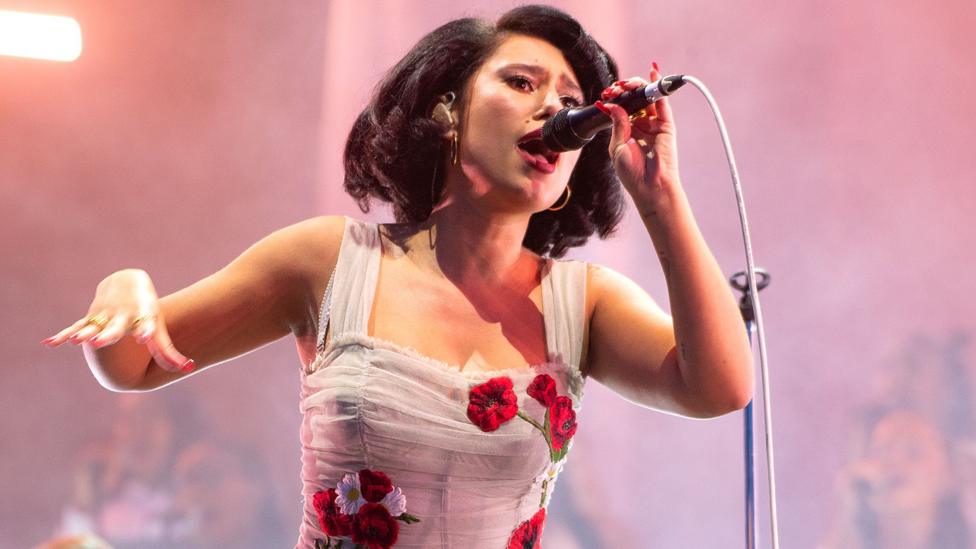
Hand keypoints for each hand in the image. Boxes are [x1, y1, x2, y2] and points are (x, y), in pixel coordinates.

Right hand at [42, 269, 193, 372]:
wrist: (129, 282)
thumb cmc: (148, 312)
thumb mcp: (159, 329)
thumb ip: (169, 352)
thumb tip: (189, 370)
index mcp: (144, 318)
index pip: (146, 324)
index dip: (146, 330)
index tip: (145, 337)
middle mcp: (124, 316)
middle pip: (116, 327)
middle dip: (109, 334)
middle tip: (101, 342)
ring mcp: (106, 315)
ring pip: (93, 325)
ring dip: (84, 333)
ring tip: (76, 341)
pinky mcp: (92, 317)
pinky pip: (76, 326)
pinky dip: (63, 334)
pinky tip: (49, 343)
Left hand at [596, 62, 680, 211]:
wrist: (650, 186)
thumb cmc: (632, 172)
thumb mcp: (618, 145)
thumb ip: (618, 123)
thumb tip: (612, 104)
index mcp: (627, 129)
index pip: (621, 106)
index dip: (614, 97)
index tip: (606, 94)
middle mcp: (641, 124)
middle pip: (634, 98)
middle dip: (624, 89)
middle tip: (616, 88)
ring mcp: (654, 123)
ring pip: (647, 97)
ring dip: (637, 86)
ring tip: (627, 84)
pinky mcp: (666, 125)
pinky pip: (663, 102)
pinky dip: (659, 86)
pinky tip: (654, 72)